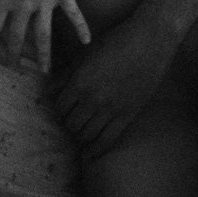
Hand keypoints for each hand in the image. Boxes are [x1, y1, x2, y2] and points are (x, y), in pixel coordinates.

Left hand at [0, 0, 89, 72]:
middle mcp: (23, 5)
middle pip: (16, 36)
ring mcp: (44, 3)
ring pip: (42, 35)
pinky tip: (86, 42)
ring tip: (44, 70)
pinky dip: (81, 28)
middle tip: (14, 67)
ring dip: (42, 55)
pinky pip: (73, 15)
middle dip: (14, 54)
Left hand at [52, 13, 172, 157]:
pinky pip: (107, 140)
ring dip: (80, 134)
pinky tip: (90, 154)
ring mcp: (111, 109)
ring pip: (86, 135)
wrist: (149, 42)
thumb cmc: (116, 42)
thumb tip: (48, 90)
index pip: (59, 107)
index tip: (63, 106)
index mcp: (80, 81)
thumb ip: (66, 74)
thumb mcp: (86, 54)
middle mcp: (93, 99)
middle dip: (68, 122)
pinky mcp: (128, 115)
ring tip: (82, 129)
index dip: (59, 108)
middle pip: (71, 123)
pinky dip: (96, 150)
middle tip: (72, 117)